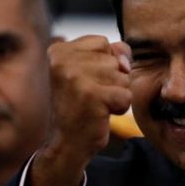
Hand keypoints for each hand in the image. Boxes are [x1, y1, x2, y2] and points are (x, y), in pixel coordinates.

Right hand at [28, 35, 131, 185]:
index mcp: (59, 50)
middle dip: (111, 80)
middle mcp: (63, 60)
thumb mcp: (89, 71)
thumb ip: (110, 53)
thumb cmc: (80, 105)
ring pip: (122, 77)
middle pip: (114, 60)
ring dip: (116, 93)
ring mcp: (76, 77)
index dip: (105, 64)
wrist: (66, 143)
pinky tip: (100, 114)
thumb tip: (125, 61)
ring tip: (95, 104)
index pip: (104, 43)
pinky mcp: (91, 96)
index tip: (86, 82)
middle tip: (90, 96)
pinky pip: (125, 95)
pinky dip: (119, 108)